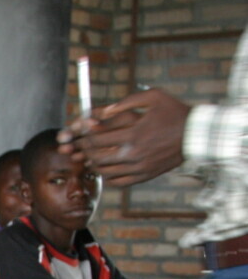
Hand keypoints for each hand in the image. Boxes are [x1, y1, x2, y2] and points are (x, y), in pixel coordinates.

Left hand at [58, 88, 189, 185]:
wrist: (197, 134)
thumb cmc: (175, 113)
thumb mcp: (154, 97)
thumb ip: (126, 101)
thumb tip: (103, 110)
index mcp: (134, 134)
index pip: (98, 139)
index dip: (85, 136)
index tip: (83, 132)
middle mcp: (134, 153)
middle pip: (97, 156)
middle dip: (85, 150)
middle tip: (82, 145)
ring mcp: (139, 167)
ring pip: (105, 171)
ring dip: (94, 164)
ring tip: (91, 157)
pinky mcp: (145, 176)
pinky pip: (119, 182)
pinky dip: (107, 177)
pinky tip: (106, 169)